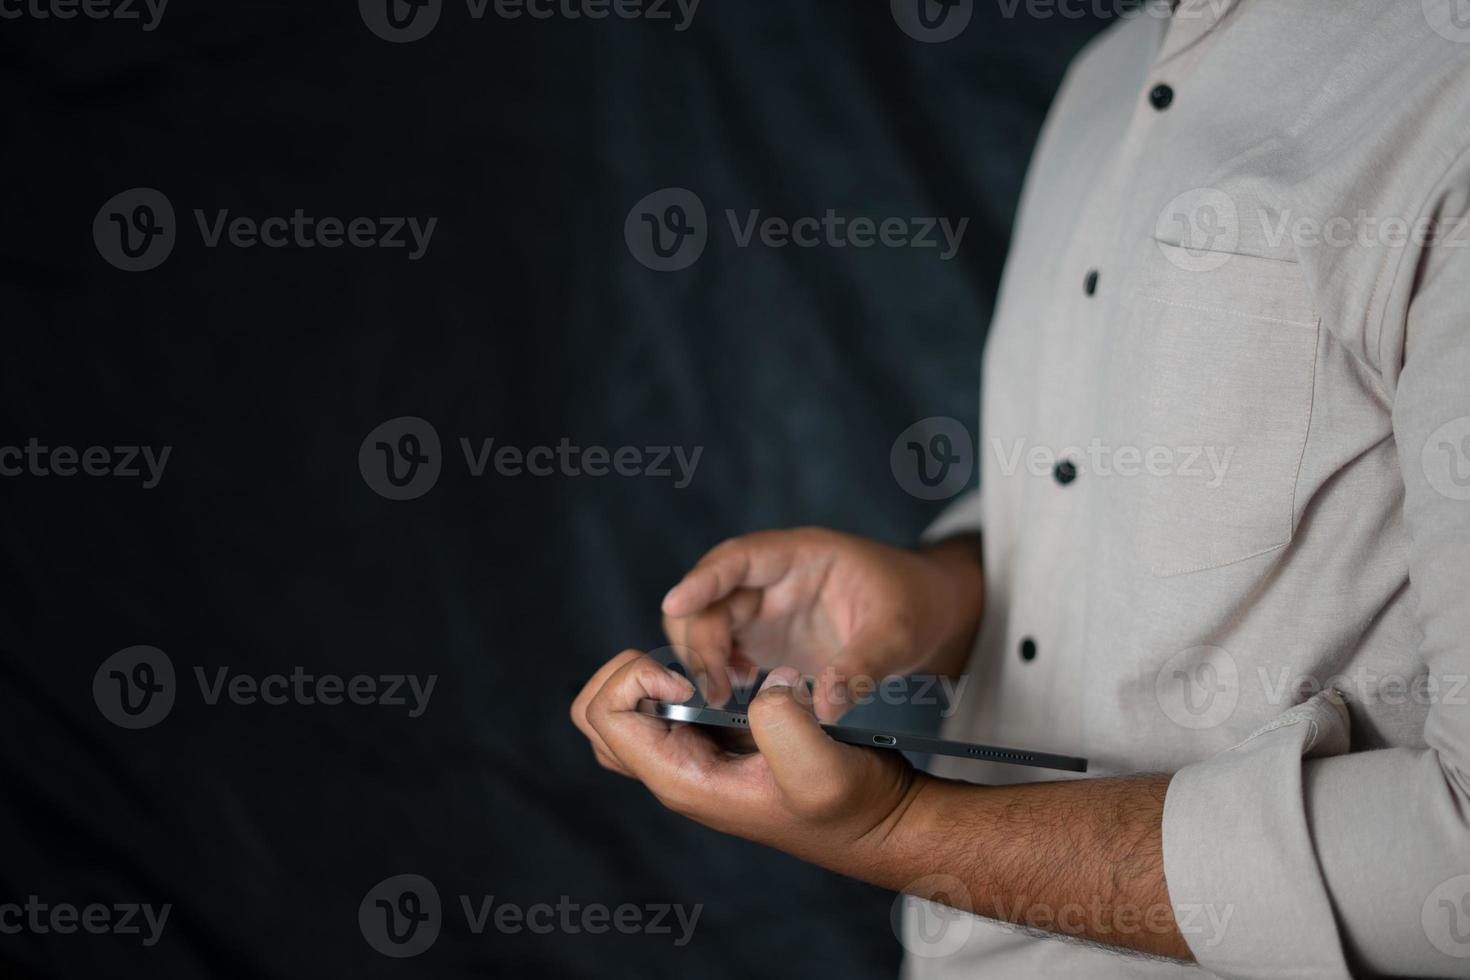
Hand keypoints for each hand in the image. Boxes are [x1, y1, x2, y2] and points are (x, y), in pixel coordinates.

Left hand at [570, 652, 923, 865]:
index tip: (691, 679)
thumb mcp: (822, 767)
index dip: (635, 680)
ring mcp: (692, 755)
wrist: (879, 822)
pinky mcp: (715, 741)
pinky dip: (684, 678)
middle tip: (684, 671)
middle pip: (596, 713)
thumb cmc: (851, 807)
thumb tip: (761, 684)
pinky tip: (732, 675)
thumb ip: (783, 722)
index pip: (603, 716)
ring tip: (708, 670)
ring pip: (625, 708)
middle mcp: (675, 769)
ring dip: (654, 674)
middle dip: (627, 673)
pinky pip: (666, 703)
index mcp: (682, 778)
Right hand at [661, 528, 982, 720]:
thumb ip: (862, 668)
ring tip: (724, 694)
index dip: (704, 579)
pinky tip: (739, 693)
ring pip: (706, 623)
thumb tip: (822, 709)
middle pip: (711, 597)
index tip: (675, 604)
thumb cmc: (914, 607)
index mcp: (801, 555)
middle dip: (700, 638)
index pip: (739, 558)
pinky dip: (717, 671)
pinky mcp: (763, 638)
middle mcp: (772, 578)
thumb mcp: (899, 635)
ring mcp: (764, 608)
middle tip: (715, 688)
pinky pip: (721, 649)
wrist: (925, 616)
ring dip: (703, 658)